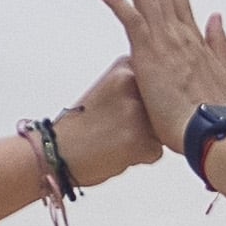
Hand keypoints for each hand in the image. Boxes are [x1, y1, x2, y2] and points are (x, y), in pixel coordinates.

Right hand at [50, 55, 164, 187]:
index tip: (126, 108)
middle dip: (148, 121)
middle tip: (117, 126)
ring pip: (161, 130)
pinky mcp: (139, 140)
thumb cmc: (82, 124)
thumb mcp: (109, 88)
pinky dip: (140, 157)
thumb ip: (138, 85)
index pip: (160, 83)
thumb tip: (170, 91)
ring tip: (116, 139)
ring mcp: (136, 112)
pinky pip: (156, 152)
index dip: (147, 102)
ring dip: (145, 139)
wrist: (56, 151)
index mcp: (125, 68)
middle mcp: (133, 85)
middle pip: (163, 107)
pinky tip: (117, 152)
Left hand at [95, 0, 225, 147]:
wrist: (208, 131)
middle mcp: (179, 31)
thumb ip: (218, 41)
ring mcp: (164, 40)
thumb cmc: (212, 110)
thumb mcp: (222, 71)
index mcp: (193, 36)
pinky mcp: (149, 54)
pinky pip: (131, 18)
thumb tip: (216, 16)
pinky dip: (116, 0)